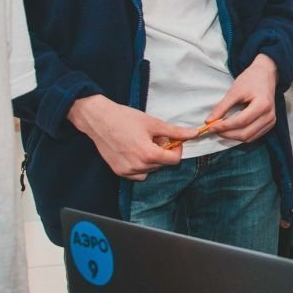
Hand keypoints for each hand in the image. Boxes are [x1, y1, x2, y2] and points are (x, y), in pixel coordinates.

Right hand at [68, 96, 189, 180]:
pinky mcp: (118, 171)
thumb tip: (193, 134)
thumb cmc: (124, 118)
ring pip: (151, 170)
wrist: (99, 119)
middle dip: (163, 152)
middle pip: (162, 164)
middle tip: (154, 137)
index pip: (174, 160)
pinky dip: (141, 165)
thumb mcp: (153, 123)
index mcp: (148, 154)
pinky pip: (137, 174)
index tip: (172, 140)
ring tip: (143, 142)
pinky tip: (135, 151)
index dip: (177, 149)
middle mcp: (138, 166)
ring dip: (152, 159)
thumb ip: (175, 132)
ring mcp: (127, 171)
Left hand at [205, 54, 277, 143]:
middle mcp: (269, 116)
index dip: (224, 127)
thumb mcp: (234, 91)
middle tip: (214, 129)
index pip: (241, 122)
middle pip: (245, 133)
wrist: (265, 74)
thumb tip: (209, 121)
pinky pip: (253, 136)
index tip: (211, 127)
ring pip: (249, 138)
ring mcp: (271, 121)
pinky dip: (241, 135)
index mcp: (262, 105)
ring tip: (221, 130)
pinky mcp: (269, 124)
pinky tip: (232, 130)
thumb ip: (222, 107)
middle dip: (227, 134)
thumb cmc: (251, 79)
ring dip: (233, 137)